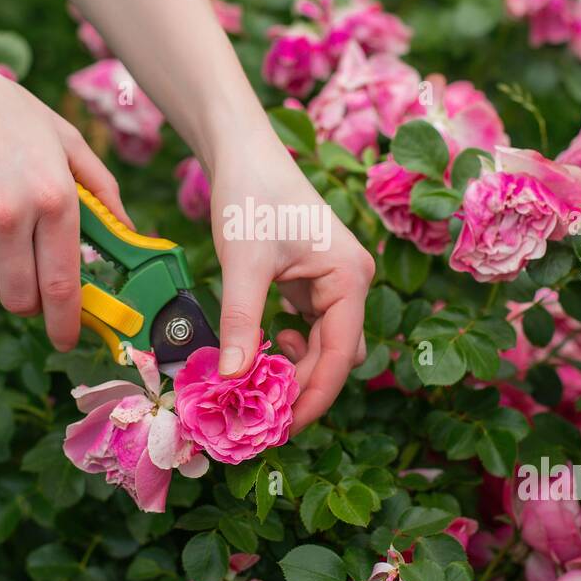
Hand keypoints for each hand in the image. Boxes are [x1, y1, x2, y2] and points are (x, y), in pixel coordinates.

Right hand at [0, 49, 129, 350]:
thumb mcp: (66, 142)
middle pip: (21, 300)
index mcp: (53, 197)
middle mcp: (8, 214)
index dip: (66, 322)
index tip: (67, 339)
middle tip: (28, 274)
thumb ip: (102, 191)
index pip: (63, 285)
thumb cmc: (8, 116)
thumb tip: (129, 233)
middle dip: (28, 299)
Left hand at [209, 135, 373, 431]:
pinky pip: (308, 328)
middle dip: (300, 387)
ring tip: (255, 385)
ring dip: (293, 369)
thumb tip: (230, 378)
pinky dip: (286, 347)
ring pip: (322, 346)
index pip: (340, 356)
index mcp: (348, 278)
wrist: (243, 151)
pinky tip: (260, 348)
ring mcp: (334, 283)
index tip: (281, 428)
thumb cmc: (249, 196)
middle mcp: (350, 283)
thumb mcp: (242, 263)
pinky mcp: (313, 281)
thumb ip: (239, 322)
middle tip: (257, 415)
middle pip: (335, 356)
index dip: (312, 397)